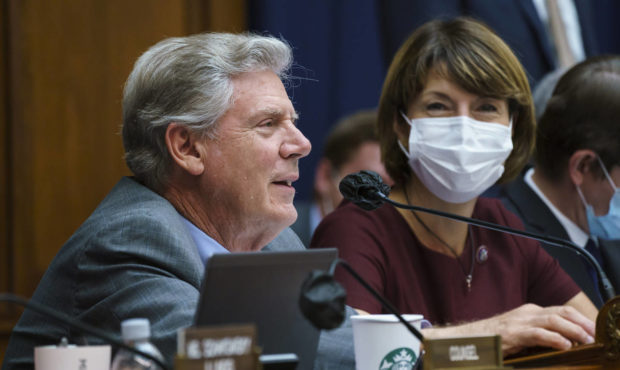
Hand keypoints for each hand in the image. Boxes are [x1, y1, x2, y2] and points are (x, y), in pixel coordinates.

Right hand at [422, 303, 594, 355]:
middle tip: (593, 334)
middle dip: (580, 322)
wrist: (466, 338)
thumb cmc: (492, 338)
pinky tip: (564, 345)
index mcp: (528, 311)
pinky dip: (553, 338)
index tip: (591, 329)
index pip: (560, 310)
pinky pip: (537, 333)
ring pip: (552, 320)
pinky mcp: (512, 333)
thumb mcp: (518, 332)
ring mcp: (519, 321)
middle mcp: (526, 312)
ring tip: (585, 340)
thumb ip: (536, 332)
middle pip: (560, 312)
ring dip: (572, 329)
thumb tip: (560, 341)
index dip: (578, 318)